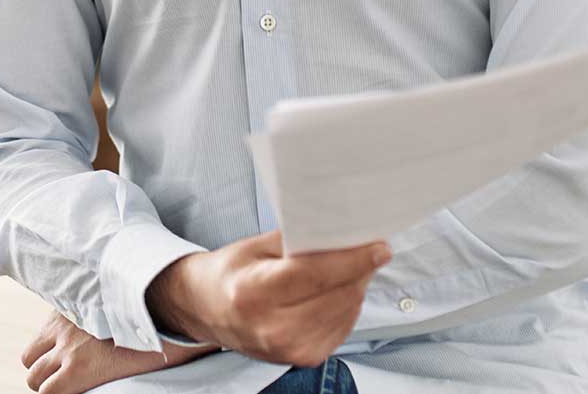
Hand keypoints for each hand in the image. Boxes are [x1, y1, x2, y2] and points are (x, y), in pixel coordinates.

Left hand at [21, 311, 213, 393]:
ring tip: (71, 388)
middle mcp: (63, 326)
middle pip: (29, 357)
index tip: (64, 360)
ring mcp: (68, 348)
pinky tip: (78, 392)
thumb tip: (114, 314)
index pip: (40, 336)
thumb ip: (104, 310)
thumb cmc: (154, 310)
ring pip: (34, 378)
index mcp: (71, 306)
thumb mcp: (119, 301)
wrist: (167, 314)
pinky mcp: (78, 369)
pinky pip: (49, 391)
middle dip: (43, 371)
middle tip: (65, 378)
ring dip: (48, 386)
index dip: (48, 353)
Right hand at [146, 230, 389, 367]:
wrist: (208, 311)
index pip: (317, 275)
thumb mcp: (257, 246)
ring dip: (355, 285)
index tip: (379, 246)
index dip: (354, 259)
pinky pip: (344, 326)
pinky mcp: (305, 358)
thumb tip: (342, 229)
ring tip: (345, 267)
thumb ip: (298, 239)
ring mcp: (291, 349)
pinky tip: (334, 291)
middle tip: (364, 247)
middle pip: (339, 294)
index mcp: (255, 294)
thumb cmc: (231, 274)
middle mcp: (274, 328)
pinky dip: (347, 304)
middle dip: (360, 268)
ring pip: (348, 310)